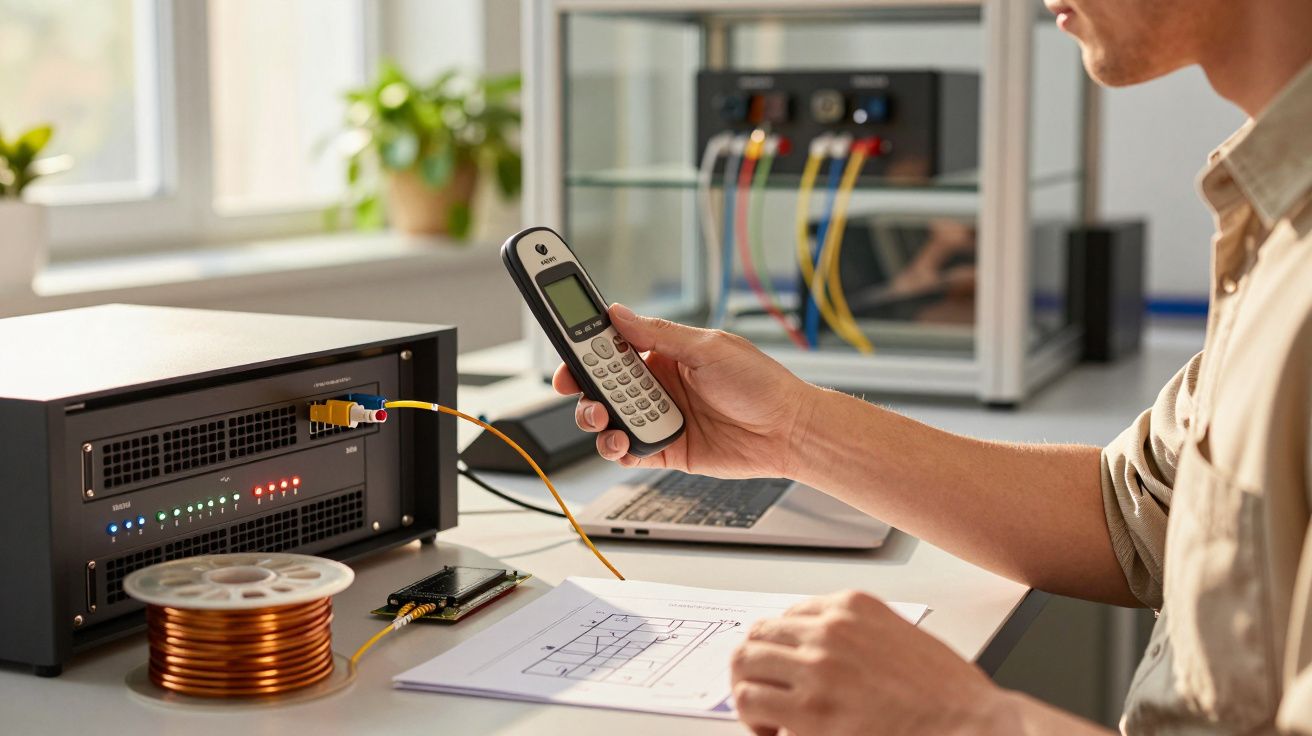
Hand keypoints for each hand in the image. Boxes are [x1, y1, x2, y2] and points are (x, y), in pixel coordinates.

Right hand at [553, 304, 814, 478]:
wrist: (788, 430)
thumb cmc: (760, 383)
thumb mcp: (708, 348)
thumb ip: (659, 334)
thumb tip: (617, 313)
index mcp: (662, 353)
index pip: (611, 345)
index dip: (582, 345)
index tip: (563, 343)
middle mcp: (656, 384)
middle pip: (600, 383)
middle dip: (580, 384)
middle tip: (574, 385)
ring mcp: (658, 417)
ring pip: (607, 418)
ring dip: (594, 417)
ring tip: (604, 417)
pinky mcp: (665, 449)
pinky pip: (626, 450)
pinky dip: (615, 448)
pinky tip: (621, 441)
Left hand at [731, 590, 1003, 735]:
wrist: (971, 727)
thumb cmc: (949, 696)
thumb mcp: (903, 639)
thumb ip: (859, 638)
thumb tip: (824, 655)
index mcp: (854, 608)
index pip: (790, 614)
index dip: (783, 646)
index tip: (786, 666)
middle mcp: (830, 629)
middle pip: (760, 633)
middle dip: (758, 664)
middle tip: (766, 690)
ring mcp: (818, 667)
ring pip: (746, 663)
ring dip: (750, 688)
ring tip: (766, 714)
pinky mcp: (811, 711)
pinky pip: (752, 702)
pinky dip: (753, 718)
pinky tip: (773, 731)